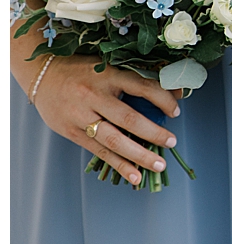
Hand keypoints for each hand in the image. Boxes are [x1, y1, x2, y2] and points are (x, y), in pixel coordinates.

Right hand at [21, 58, 182, 185]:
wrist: (42, 74)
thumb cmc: (84, 70)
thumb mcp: (110, 67)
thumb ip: (141, 79)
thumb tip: (178, 91)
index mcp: (108, 75)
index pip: (142, 87)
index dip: (162, 100)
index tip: (175, 111)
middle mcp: (93, 95)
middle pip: (128, 118)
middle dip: (153, 133)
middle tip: (172, 141)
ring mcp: (81, 115)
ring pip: (114, 139)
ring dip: (139, 155)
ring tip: (159, 165)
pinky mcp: (72, 132)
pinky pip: (99, 151)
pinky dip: (119, 165)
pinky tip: (135, 176)